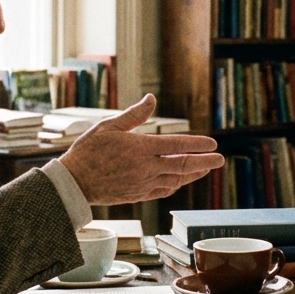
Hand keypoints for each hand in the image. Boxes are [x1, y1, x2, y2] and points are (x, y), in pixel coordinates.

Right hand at [61, 95, 224, 205]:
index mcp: (140, 148)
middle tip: (220, 159)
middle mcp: (145, 167)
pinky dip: (176, 185)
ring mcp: (143, 183)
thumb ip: (133, 114)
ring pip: (176, 180)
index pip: (176, 145)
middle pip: (182, 165)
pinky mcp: (138, 195)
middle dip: (204, 162)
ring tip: (206, 169)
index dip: (197, 145)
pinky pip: (163, 190)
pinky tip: (181, 181)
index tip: (212, 144)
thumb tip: (151, 98)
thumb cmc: (88, 151)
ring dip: (193, 174)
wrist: (74, 183)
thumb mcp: (108, 126)